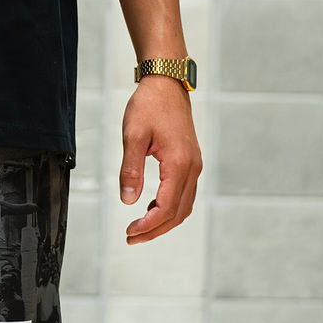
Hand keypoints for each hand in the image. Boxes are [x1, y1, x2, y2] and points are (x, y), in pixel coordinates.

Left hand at [119, 77, 201, 244]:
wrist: (167, 84)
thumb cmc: (149, 105)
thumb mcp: (133, 135)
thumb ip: (130, 169)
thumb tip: (127, 200)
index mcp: (179, 163)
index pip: (166, 207)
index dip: (148, 225)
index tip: (129, 232)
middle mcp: (192, 168)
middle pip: (178, 213)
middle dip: (155, 230)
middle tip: (131, 238)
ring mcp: (194, 165)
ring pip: (183, 205)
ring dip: (163, 221)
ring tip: (139, 228)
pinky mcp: (191, 161)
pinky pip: (184, 193)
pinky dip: (169, 207)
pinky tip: (151, 207)